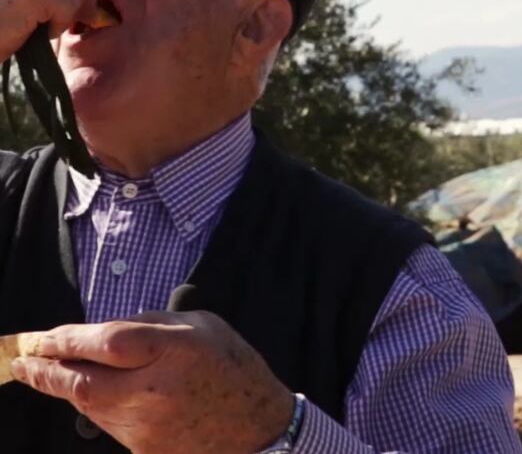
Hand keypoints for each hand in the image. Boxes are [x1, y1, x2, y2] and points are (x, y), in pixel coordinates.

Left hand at [10, 311, 294, 453]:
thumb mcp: (202, 326)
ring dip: (65, 385)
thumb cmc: (232, 367)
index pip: (108, 342)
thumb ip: (154, 324)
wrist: (254, 428)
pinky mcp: (142, 449)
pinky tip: (90, 390)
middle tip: (20, 359)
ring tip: (44, 369)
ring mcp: (146, 426)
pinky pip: (107, 422)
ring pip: (88, 404)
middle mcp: (156, 390)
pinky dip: (93, 404)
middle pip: (83, 382)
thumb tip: (107, 330)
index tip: (44, 335)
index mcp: (175, 351)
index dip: (69, 339)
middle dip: (45, 370)